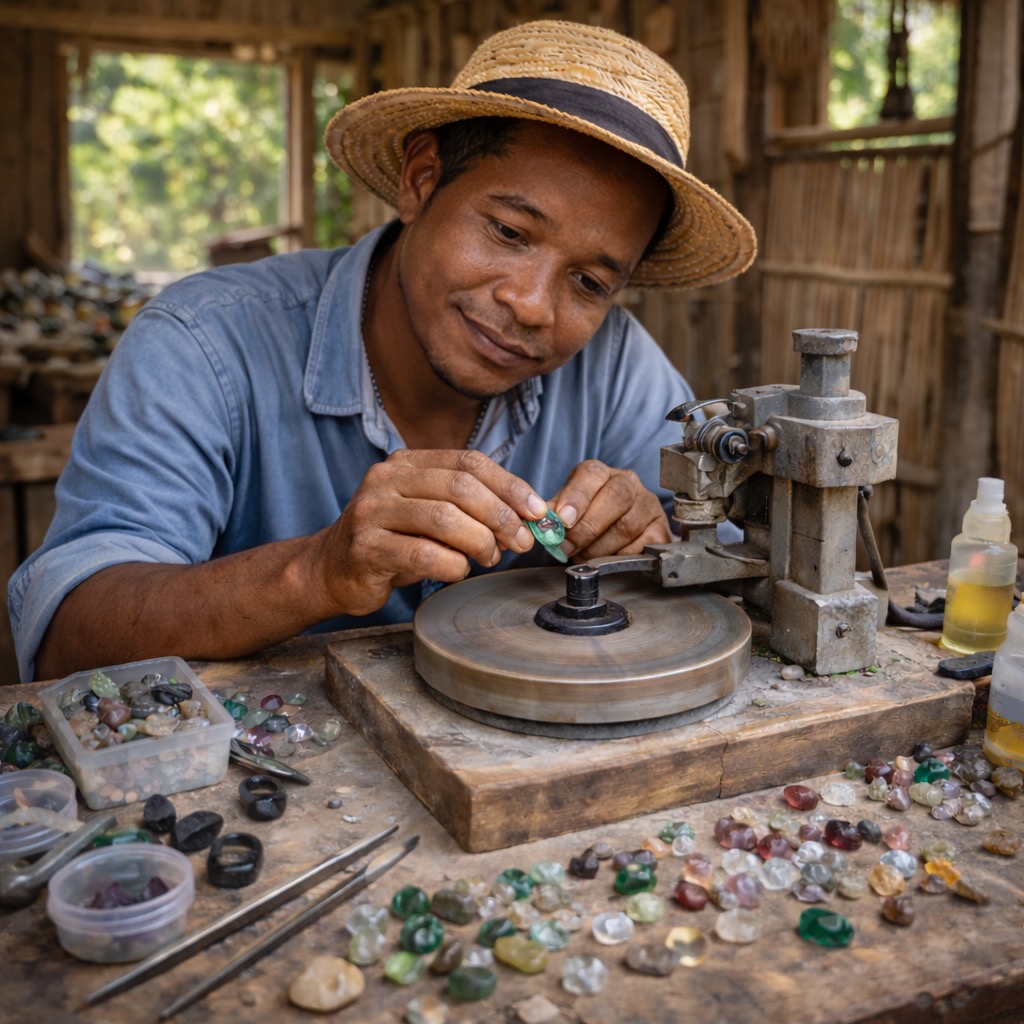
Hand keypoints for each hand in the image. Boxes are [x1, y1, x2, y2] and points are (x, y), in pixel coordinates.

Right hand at [313, 448, 548, 615]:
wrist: (331, 570)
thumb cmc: (392, 542)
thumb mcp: (429, 512)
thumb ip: (469, 506)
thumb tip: (528, 516)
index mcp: (406, 463)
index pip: (469, 462)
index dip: (510, 486)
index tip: (537, 511)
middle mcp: (386, 479)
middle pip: (461, 488)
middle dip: (501, 516)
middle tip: (520, 542)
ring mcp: (372, 512)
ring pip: (445, 518)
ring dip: (480, 542)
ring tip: (488, 557)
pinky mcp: (365, 548)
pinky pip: (424, 555)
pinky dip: (453, 566)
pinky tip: (457, 571)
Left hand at [549, 460, 670, 559]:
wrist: (620, 535)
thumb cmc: (590, 520)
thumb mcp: (567, 511)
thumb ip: (554, 513)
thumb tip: (541, 522)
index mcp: (602, 473)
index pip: (592, 474)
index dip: (577, 496)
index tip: (563, 518)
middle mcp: (629, 483)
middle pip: (616, 498)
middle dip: (588, 527)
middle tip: (568, 546)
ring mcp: (648, 505)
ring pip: (627, 525)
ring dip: (600, 546)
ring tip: (584, 556)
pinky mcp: (660, 530)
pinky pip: (642, 545)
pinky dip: (621, 557)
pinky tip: (608, 559)